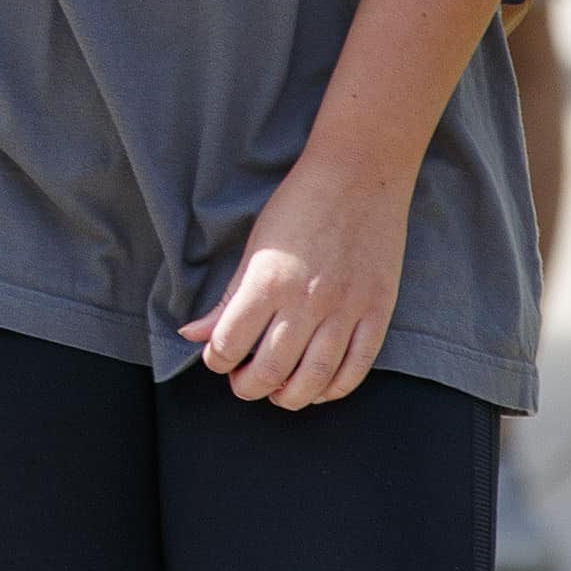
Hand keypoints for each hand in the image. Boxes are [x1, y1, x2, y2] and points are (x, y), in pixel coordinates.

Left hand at [181, 155, 411, 409]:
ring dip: (289, 397)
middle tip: (243, 382)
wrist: (361, 173)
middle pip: (270, 371)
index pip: (229, 345)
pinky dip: (334, 388)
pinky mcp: (377, 311)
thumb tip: (192, 335)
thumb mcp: (254, 247)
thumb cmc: (300, 204)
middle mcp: (306, 301)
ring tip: (277, 392)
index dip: (216, 361)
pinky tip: (319, 388)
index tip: (217, 358)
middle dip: (248, 387)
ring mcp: (346, 309)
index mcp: (267, 281)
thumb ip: (227, 297)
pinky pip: (356, 368)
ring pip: (313, 379)